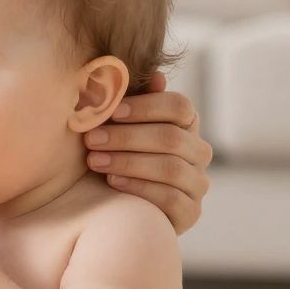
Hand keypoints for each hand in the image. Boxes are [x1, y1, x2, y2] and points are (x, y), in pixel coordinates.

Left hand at [84, 72, 212, 234]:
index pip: (179, 106)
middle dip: (126, 137)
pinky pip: (171, 198)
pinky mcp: (190, 213)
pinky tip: (112, 182)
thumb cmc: (114, 156)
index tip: (111, 111)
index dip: (145, 107)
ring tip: (95, 160)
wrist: (112, 209)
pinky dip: (139, 188)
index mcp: (186, 125)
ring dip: (128, 162)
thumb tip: (155, 76)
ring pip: (171, 167)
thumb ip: (131, 103)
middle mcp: (199, 152)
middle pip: (172, 137)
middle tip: (90, 138)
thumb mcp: (118, 129)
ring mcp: (197, 184)